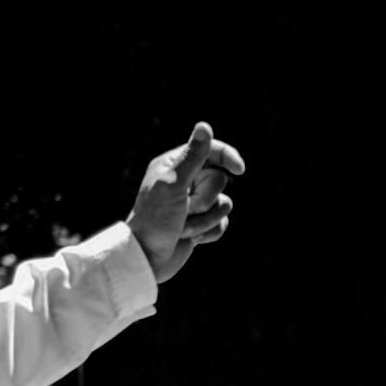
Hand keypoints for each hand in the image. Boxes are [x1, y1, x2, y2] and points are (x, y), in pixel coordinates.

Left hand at [128, 120, 243, 284]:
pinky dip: (209, 232)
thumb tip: (204, 125)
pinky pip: (222, 223)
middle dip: (205, 199)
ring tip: (183, 228)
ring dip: (205, 219)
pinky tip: (190, 239)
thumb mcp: (173, 184)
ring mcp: (193, 204)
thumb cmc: (154, 220)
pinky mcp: (199, 224)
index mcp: (174, 165)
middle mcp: (185, 182)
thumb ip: (192, 156)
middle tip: (184, 210)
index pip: (210, 151)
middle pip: (219, 180)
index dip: (228, 157)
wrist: (146, 260)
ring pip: (223, 204)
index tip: (239, 169)